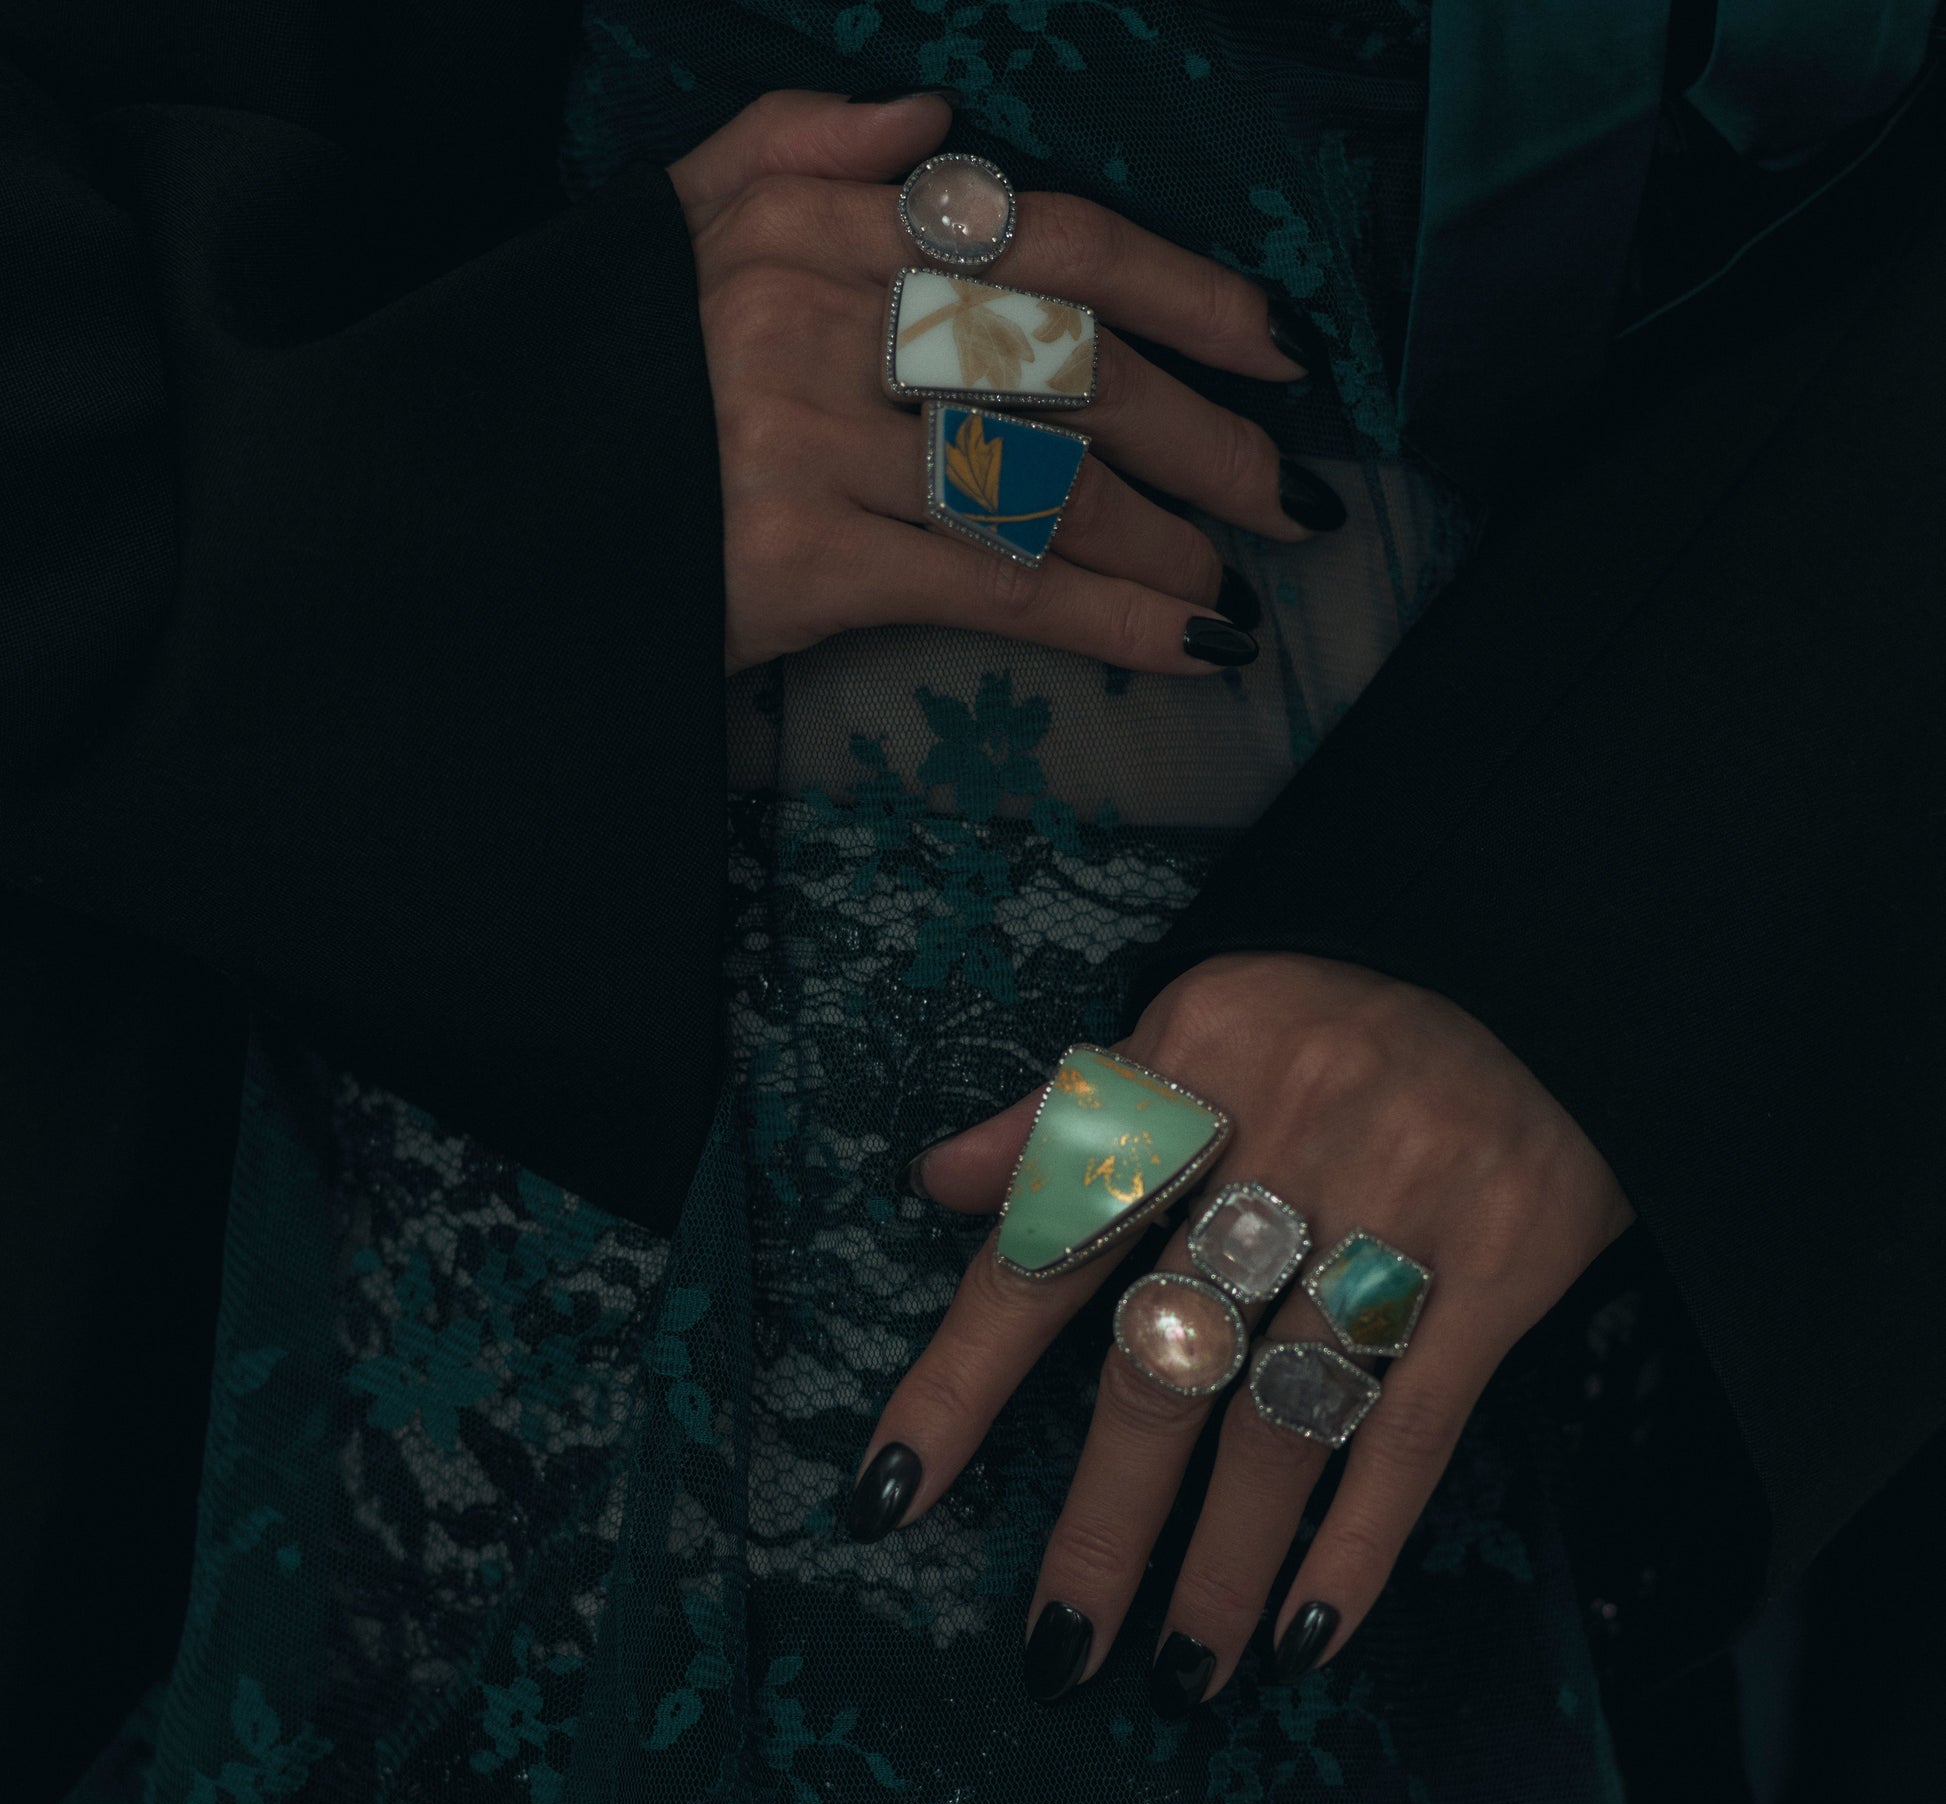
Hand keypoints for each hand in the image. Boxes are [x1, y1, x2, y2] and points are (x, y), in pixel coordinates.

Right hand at [665, 92, 1339, 676]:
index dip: (1182, 291)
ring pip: (1045, 482)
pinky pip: (997, 583)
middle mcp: (816, 310)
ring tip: (1230, 586)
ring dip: (1165, 542)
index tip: (1275, 347)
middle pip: (1067, 367)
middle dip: (1202, 438)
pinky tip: (1188, 644)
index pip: (1043, 242)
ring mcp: (809, 433)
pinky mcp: (803, 556)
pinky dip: (1111, 619)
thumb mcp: (678, 221)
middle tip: (1286, 497)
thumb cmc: (604, 380)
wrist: (478, 519)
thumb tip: (940, 113)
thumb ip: (800, 141)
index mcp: (811, 218)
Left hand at [850, 952, 1633, 1707]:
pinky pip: (1415, 1427)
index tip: (893, 1495)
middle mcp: (1291, 1130)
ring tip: (1183, 1670)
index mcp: (1193, 1059)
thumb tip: (940, 1184)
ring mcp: (1404, 1202)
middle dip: (1104, 1520)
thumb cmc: (1344, 1012)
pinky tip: (1310, 1632)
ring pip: (1285, 1420)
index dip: (964, 1375)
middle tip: (1057, 1648)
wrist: (1556, 971)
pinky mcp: (1507, 1264)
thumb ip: (1071, 1107)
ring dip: (1225, 1563)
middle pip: (1165, 1357)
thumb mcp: (1200, 1016)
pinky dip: (1360, 1540)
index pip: (1048, 1236)